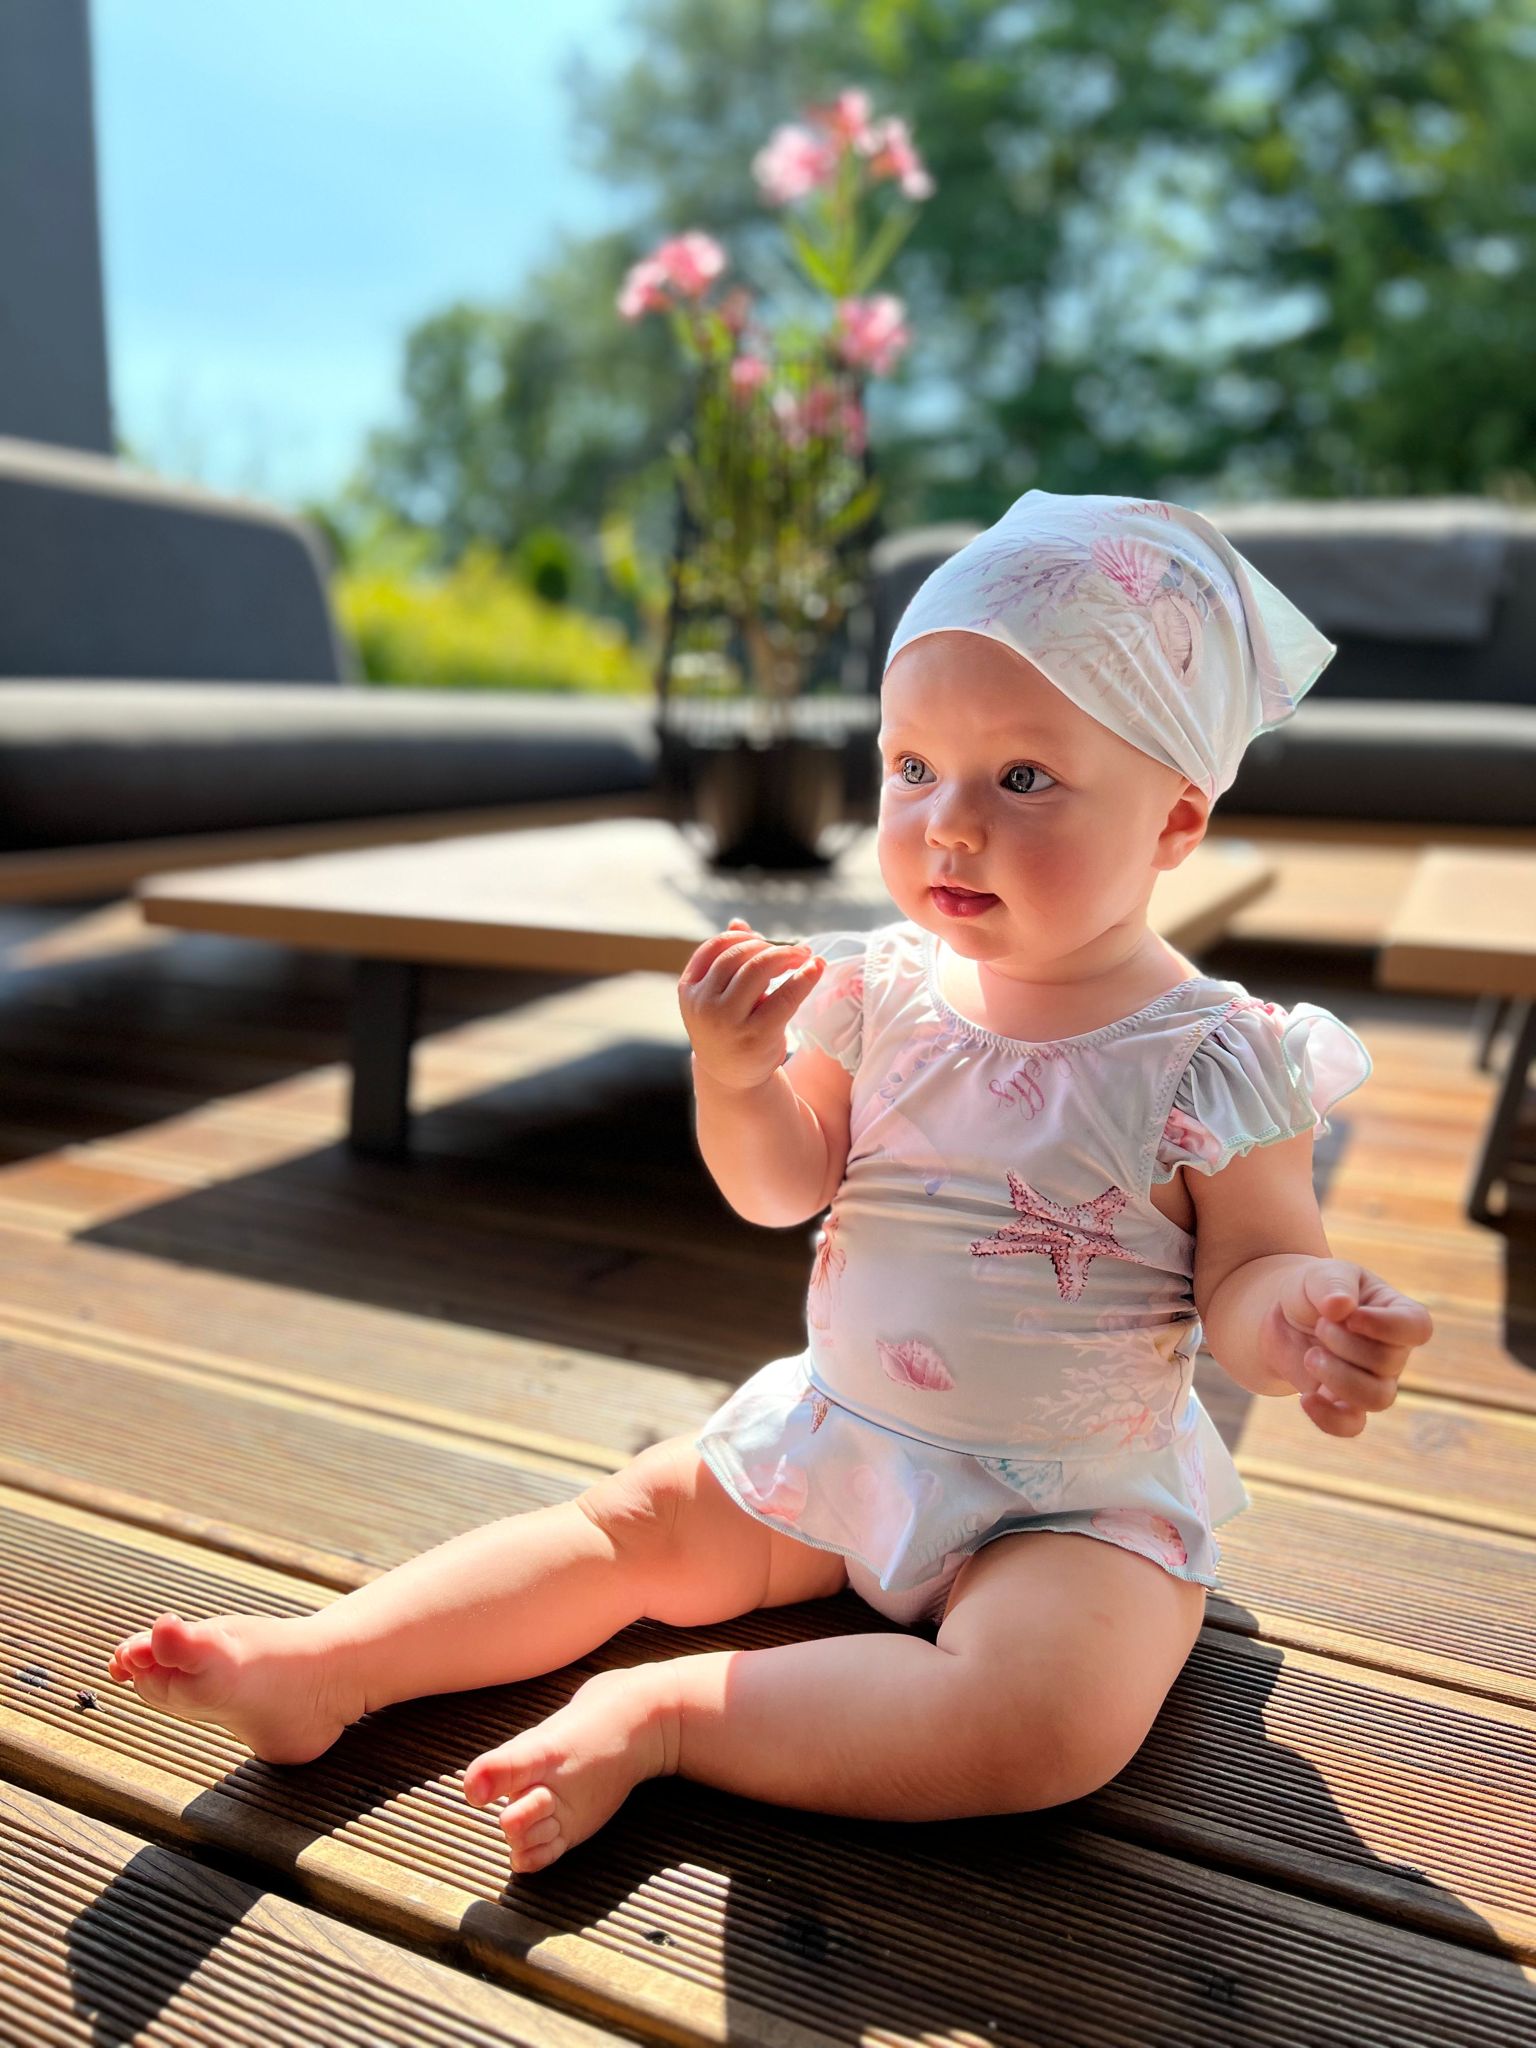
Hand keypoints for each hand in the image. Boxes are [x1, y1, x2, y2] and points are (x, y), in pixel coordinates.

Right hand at [678, 917, 824, 1092]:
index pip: (715, 947)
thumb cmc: (729, 1028)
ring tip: (804, 956)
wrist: (732, 1079)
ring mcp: (728, 1022)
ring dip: (786, 955)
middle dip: (770, 946)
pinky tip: (816, 967)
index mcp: (689, 990)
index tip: (764, 940)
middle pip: (738, 955)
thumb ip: (728, 961)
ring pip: (758, 969)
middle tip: (795, 949)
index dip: (742, 937)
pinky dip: (804, 977)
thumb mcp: (720, 996)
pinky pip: (785, 996)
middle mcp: (703, 1005)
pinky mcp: (756, 1036)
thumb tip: (739, 922)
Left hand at [1264, 1257, 1433, 1437]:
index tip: (1351, 1316)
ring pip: (1378, 1398)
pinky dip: (1329, 1418)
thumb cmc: (1312, 1291)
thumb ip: (1332, 1284)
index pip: (1417, 1327)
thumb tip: (1342, 1307)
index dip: (1387, 1327)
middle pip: (1388, 1363)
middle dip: (1345, 1343)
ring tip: (1310, 1355)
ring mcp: (1372, 1381)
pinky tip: (1307, 1398)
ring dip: (1339, 1377)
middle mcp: (1393, 1352)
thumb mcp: (1319, 1275)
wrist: (1280, 1316)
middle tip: (1319, 1325)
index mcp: (1397, 1313)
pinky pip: (1350, 1425)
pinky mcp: (1344, 1404)